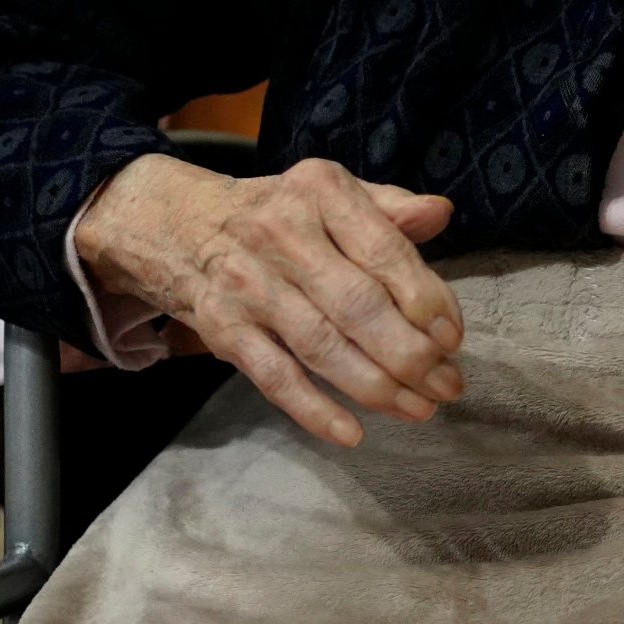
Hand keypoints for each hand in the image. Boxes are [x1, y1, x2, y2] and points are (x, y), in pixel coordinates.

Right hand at [72, 153, 462, 447]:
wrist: (171, 222)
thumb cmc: (273, 212)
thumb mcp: (326, 192)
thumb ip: (387, 206)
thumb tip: (440, 213)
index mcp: (319, 191)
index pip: (384, 249)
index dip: (426, 298)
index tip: (452, 336)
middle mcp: (281, 233)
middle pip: (357, 305)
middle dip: (411, 354)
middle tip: (448, 384)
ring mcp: (247, 283)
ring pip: (321, 346)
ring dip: (377, 387)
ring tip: (420, 408)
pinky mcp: (222, 327)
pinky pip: (273, 376)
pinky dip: (313, 409)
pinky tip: (352, 433)